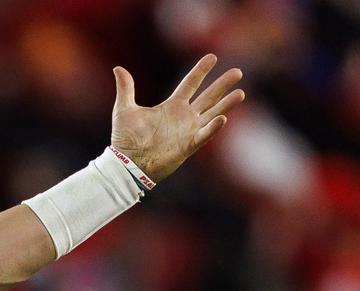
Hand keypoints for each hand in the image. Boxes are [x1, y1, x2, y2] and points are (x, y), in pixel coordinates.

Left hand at [111, 55, 244, 184]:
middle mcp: (183, 117)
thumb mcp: (124, 110)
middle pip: (208, 97)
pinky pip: (203, 135)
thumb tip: (118, 68)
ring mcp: (188, 131)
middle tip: (238, 72)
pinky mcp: (187, 146)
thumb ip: (126, 88)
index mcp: (171, 106)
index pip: (190, 84)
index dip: (201, 71)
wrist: (126, 164)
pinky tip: (223, 118)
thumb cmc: (125, 140)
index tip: (212, 57)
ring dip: (226, 104)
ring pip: (212, 114)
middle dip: (222, 84)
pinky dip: (213, 128)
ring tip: (241, 93)